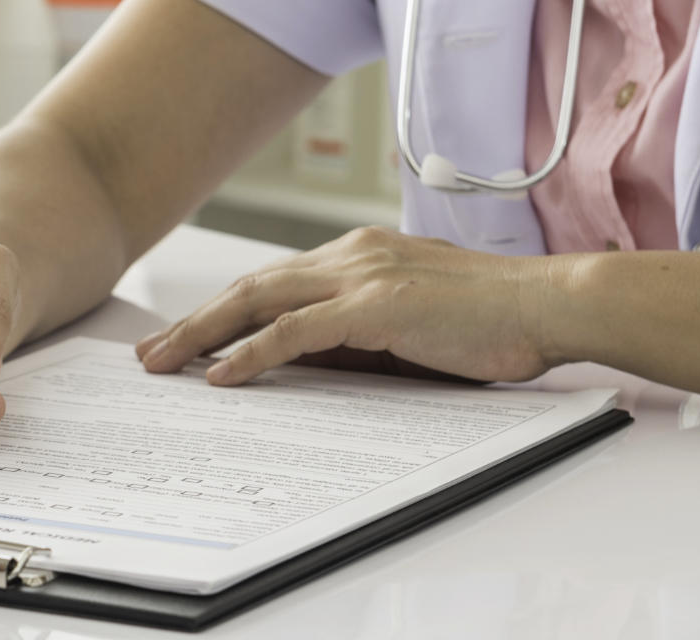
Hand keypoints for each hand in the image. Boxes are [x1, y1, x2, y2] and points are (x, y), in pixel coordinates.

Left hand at [134, 227, 563, 384]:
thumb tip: (300, 366)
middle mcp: (351, 257)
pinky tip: (221, 374)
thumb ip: (354, 339)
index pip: (272, 285)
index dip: (223, 312)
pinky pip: (295, 332)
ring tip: (164, 365)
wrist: (550, 307)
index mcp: (359, 257)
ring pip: (258, 303)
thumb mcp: (407, 330)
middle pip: (251, 289)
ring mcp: (361, 276)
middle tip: (150, 355)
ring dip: (203, 336)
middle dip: (194, 323)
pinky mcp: (375, 305)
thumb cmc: (492, 323)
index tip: (186, 340)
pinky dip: (251, 353)